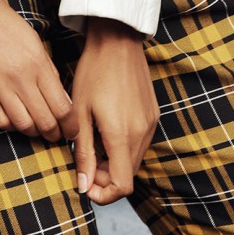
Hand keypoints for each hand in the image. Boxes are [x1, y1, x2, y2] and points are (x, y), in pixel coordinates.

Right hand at [0, 0, 78, 142]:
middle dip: (54, 133)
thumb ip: (47, 68)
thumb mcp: (32, 39)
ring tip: (37, 129)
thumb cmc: (0, 20)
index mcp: (37, 62)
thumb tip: (60, 97)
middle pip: (45, 121)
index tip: (71, 131)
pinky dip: (10, 126)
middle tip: (56, 135)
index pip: (62, 107)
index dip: (70, 125)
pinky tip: (14, 120)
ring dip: (33, 132)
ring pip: (23, 125)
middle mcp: (19, 77)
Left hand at [72, 18, 158, 203]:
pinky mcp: (153, 114)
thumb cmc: (93, 72)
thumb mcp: (80, 113)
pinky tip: (106, 131)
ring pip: (135, 160)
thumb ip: (83, 153)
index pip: (123, 186)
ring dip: (115, 164)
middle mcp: (142, 132)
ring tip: (93, 146)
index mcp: (122, 134)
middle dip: (106, 179)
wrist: (116, 40)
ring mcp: (150, 123)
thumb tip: (83, 186)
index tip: (86, 186)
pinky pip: (140, 143)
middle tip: (84, 165)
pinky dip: (124, 148)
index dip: (104, 195)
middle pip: (129, 175)